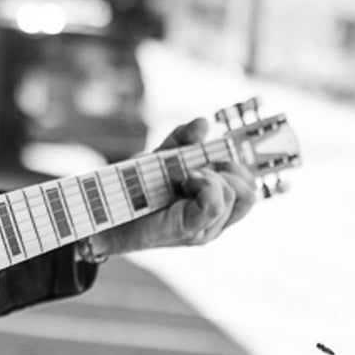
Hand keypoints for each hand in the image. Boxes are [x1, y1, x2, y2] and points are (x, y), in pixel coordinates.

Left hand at [92, 118, 258, 255]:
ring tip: (184, 178)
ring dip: (210, 176)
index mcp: (216, 206)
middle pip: (248, 192)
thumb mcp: (161, 157)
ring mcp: (205, 230)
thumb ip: (182, 140)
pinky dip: (205, 184)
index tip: (208, 159)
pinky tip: (185, 181)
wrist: (105, 215)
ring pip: (233, 195)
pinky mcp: (189, 232)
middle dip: (227, 170)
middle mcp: (216, 223)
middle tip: (195, 169)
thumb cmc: (134, 190)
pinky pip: (214, 205)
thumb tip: (203, 123)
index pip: (249, 188)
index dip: (237, 166)